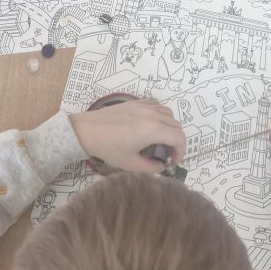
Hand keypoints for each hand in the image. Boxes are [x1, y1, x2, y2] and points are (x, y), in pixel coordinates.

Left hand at [70, 99, 186, 173]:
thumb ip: (151, 167)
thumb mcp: (131, 163)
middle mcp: (152, 114)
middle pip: (176, 125)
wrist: (88, 130)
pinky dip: (161, 115)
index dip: (181, 151)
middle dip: (177, 141)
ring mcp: (145, 105)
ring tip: (160, 140)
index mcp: (153, 129)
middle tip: (167, 154)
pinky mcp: (136, 102)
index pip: (179, 137)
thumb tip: (162, 166)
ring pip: (168, 113)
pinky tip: (152, 126)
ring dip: (170, 127)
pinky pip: (157, 105)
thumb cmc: (109, 148)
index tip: (172, 161)